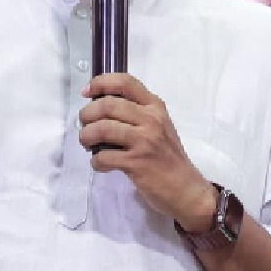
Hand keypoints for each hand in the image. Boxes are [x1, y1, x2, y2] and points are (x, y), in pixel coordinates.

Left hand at [79, 73, 216, 230]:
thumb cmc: (167, 156)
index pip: (125, 82)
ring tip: (88, 144)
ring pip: (102, 128)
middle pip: (107, 105)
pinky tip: (101, 164)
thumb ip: (136, 113)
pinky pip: (103, 156)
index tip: (87, 92)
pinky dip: (95, 161)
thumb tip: (99, 106)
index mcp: (155, 106)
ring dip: (86, 136)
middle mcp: (151, 119)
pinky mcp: (137, 162)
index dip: (100, 83)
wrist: (186, 188)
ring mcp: (145, 140)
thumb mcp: (159, 126)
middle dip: (87, 114)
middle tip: (85, 126)